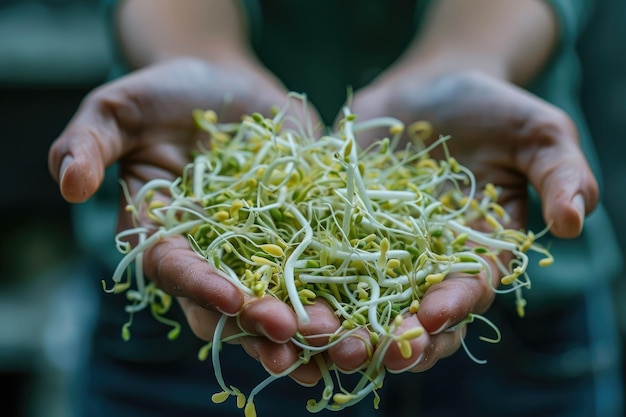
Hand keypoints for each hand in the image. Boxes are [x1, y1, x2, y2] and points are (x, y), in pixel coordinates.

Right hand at [48, 57, 329, 382]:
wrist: (225, 82)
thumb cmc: (165, 93)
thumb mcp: (119, 107)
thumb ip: (89, 142)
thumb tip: (67, 185)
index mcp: (165, 235)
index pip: (176, 271)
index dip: (200, 287)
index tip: (230, 298)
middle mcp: (213, 253)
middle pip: (233, 301)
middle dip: (257, 325)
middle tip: (288, 340)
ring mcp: (261, 245)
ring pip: (282, 295)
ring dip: (306, 323)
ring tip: (335, 341)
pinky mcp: (303, 228)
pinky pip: (324, 262)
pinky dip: (344, 287)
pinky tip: (366, 310)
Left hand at [321, 70, 598, 371]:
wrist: (432, 86)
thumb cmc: (492, 110)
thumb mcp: (537, 133)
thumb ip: (560, 175)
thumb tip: (574, 222)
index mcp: (473, 255)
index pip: (464, 294)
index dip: (449, 310)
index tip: (429, 320)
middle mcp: (421, 264)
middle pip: (404, 314)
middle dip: (383, 338)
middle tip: (358, 353)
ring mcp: (374, 248)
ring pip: (353, 299)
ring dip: (332, 322)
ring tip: (307, 334)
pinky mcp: (334, 225)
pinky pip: (312, 256)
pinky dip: (294, 277)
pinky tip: (272, 293)